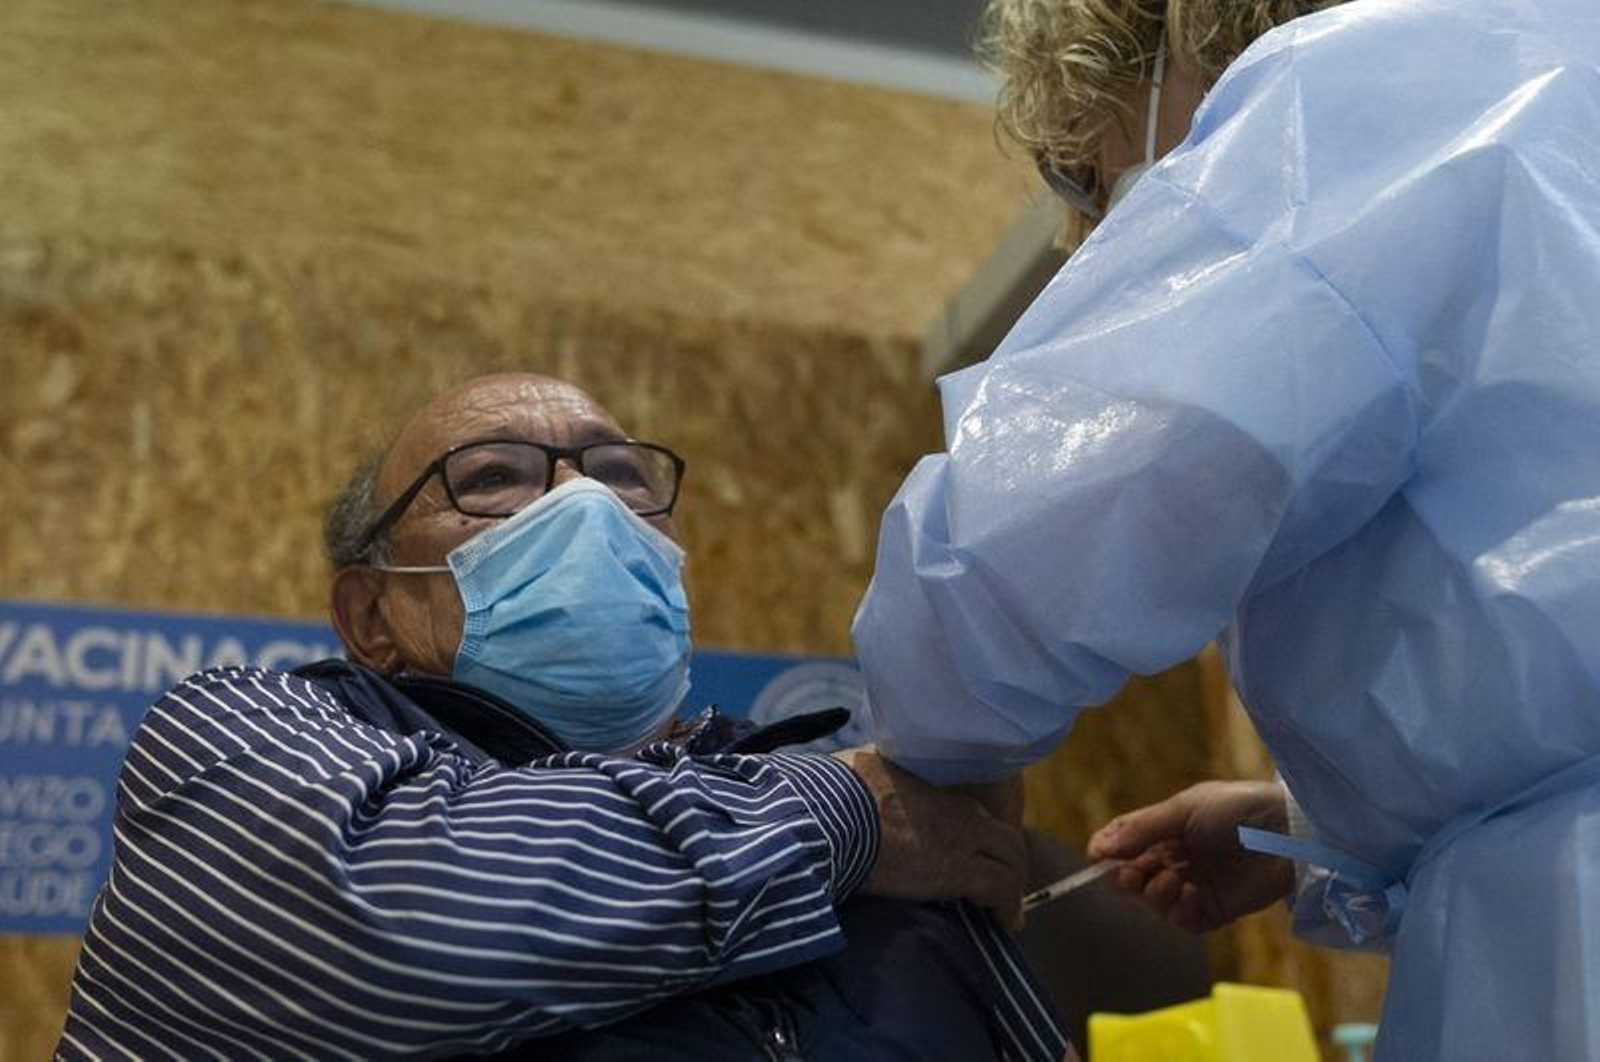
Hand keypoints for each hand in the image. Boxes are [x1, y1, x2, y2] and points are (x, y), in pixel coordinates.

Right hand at [836, 748, 1026, 929]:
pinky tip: (1003, 922)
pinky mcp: (957, 870)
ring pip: (1011, 859)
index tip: (974, 853)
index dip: (979, 835)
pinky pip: (1000, 888)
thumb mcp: (859, 768)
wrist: (829, 817)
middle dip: (1007, 861)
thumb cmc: (831, 792)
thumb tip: (860, 768)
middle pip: (1003, 834)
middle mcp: (956, 807)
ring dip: (1011, 885)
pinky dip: (1006, 906)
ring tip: (1005, 911)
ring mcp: (961, 837)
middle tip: (1001, 885)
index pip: (973, 811)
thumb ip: (872, 770)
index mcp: (933, 784)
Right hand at [1086, 780, 1294, 932]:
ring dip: (1155, 895)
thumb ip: (1141, 829)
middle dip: (1127, 880)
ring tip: (1174, 880)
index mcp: (1165, 832)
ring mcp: (1194, 887)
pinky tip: (1191, 894)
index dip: (1107, 855)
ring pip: (1154, 904)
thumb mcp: (1184, 808)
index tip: (1098, 858)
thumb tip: (1096, 849)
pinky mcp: (1215, 910)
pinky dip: (1180, 911)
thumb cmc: (1238, 808)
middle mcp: (1175, 861)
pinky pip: (1184, 921)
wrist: (1288, 832)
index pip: (1123, 848)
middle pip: (1132, 881)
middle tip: (1135, 873)